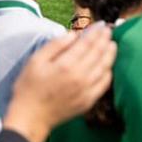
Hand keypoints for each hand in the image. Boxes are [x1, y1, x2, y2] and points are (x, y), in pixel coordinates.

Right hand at [3, 23, 116, 141]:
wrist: (31, 117)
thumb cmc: (29, 87)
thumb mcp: (36, 60)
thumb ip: (56, 45)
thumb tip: (74, 34)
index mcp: (66, 65)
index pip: (87, 43)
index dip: (96, 32)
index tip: (101, 24)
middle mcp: (80, 77)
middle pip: (98, 53)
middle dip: (105, 39)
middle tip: (108, 30)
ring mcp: (86, 90)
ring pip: (104, 67)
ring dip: (110, 54)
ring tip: (112, 44)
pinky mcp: (88, 101)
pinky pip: (104, 84)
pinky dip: (108, 72)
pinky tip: (108, 65)